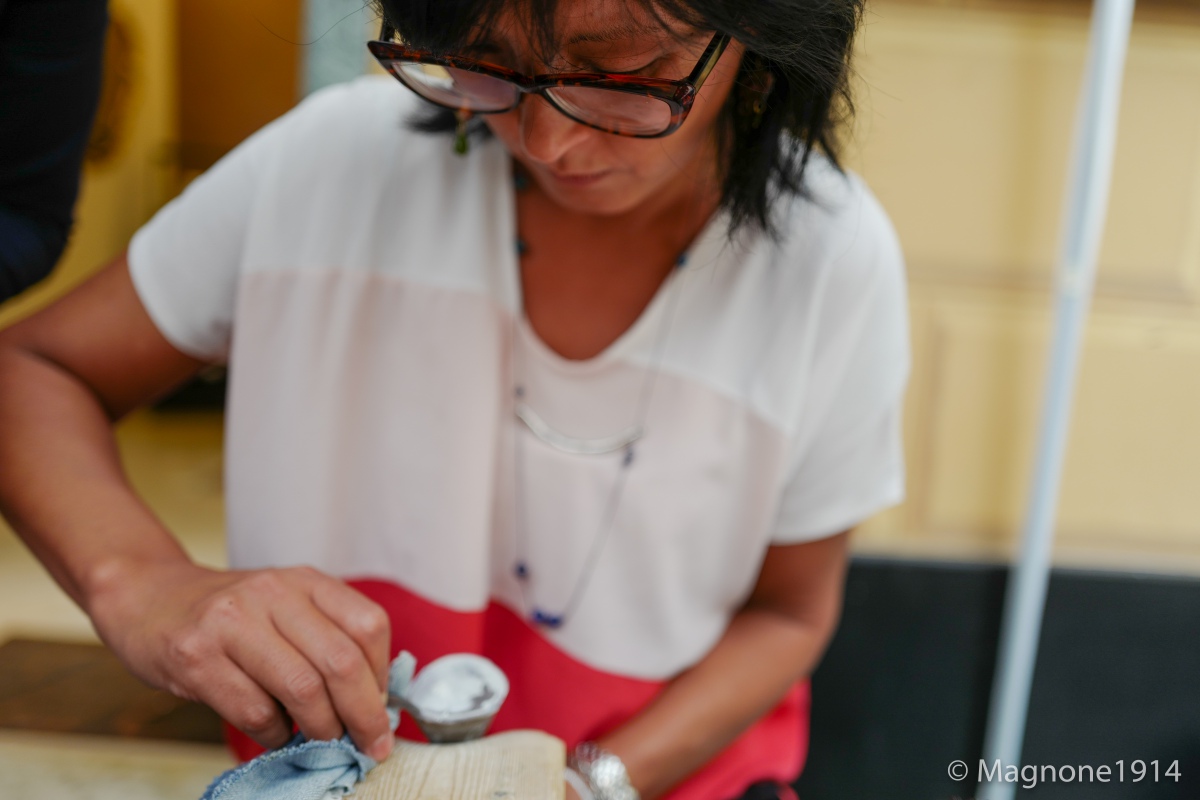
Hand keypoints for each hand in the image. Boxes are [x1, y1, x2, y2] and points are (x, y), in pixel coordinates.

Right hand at [87, 560, 393, 758]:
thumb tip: (374, 699)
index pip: (368, 625)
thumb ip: (327, 636)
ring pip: (302, 689)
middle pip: (341, 661)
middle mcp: (272, 593)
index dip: (381, 675)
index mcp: (304, 580)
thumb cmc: (230, 614)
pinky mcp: (195, 657)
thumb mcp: (285, 605)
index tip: (380, 707)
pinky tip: (275, 732)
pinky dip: (275, 734)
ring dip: (321, 728)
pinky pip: (254, 711)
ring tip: (321, 739)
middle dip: (363, 714)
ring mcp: (231, 622)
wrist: (148, 597)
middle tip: (369, 744)